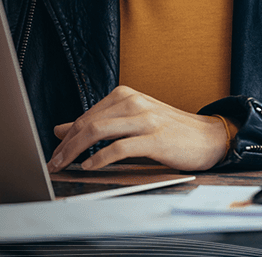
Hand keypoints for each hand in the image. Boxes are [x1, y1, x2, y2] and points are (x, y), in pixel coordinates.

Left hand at [47, 86, 228, 172]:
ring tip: (65, 165)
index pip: (86, 116)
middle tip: (52, 162)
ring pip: (98, 132)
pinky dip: (100, 158)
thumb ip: (97, 124)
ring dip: (76, 151)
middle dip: (66, 145)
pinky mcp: (155, 138)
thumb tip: (60, 130)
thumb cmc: (168, 131)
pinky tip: (90, 167)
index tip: (53, 153)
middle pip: (88, 123)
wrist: (209, 137)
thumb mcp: (129, 122)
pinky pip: (120, 148)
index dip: (66, 137)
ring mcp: (144, 119)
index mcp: (123, 95)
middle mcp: (132, 102)